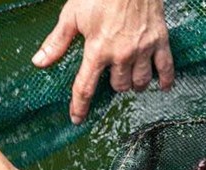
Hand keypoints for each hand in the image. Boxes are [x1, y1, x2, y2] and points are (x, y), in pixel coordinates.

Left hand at [31, 0, 173, 123]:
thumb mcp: (72, 15)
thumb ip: (57, 43)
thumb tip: (39, 62)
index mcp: (97, 50)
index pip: (86, 87)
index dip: (80, 106)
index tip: (77, 118)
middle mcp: (121, 55)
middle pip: (118, 86)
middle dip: (113, 84)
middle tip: (111, 74)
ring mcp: (142, 50)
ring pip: (139, 82)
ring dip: (134, 84)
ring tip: (131, 78)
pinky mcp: (160, 41)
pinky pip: (166, 68)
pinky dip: (165, 80)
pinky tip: (162, 87)